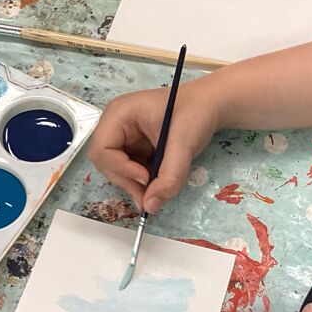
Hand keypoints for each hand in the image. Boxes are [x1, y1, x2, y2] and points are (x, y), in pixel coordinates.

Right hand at [88, 80, 220, 213]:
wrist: (209, 105)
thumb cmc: (195, 113)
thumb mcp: (184, 145)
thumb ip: (169, 177)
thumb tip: (150, 207)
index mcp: (120, 113)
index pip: (102, 148)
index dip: (120, 168)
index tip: (146, 178)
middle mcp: (115, 124)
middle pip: (105, 162)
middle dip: (126, 181)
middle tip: (149, 197)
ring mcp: (123, 137)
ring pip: (116, 170)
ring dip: (133, 185)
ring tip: (156, 190)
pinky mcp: (133, 148)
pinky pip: (129, 171)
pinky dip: (141, 182)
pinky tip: (158, 182)